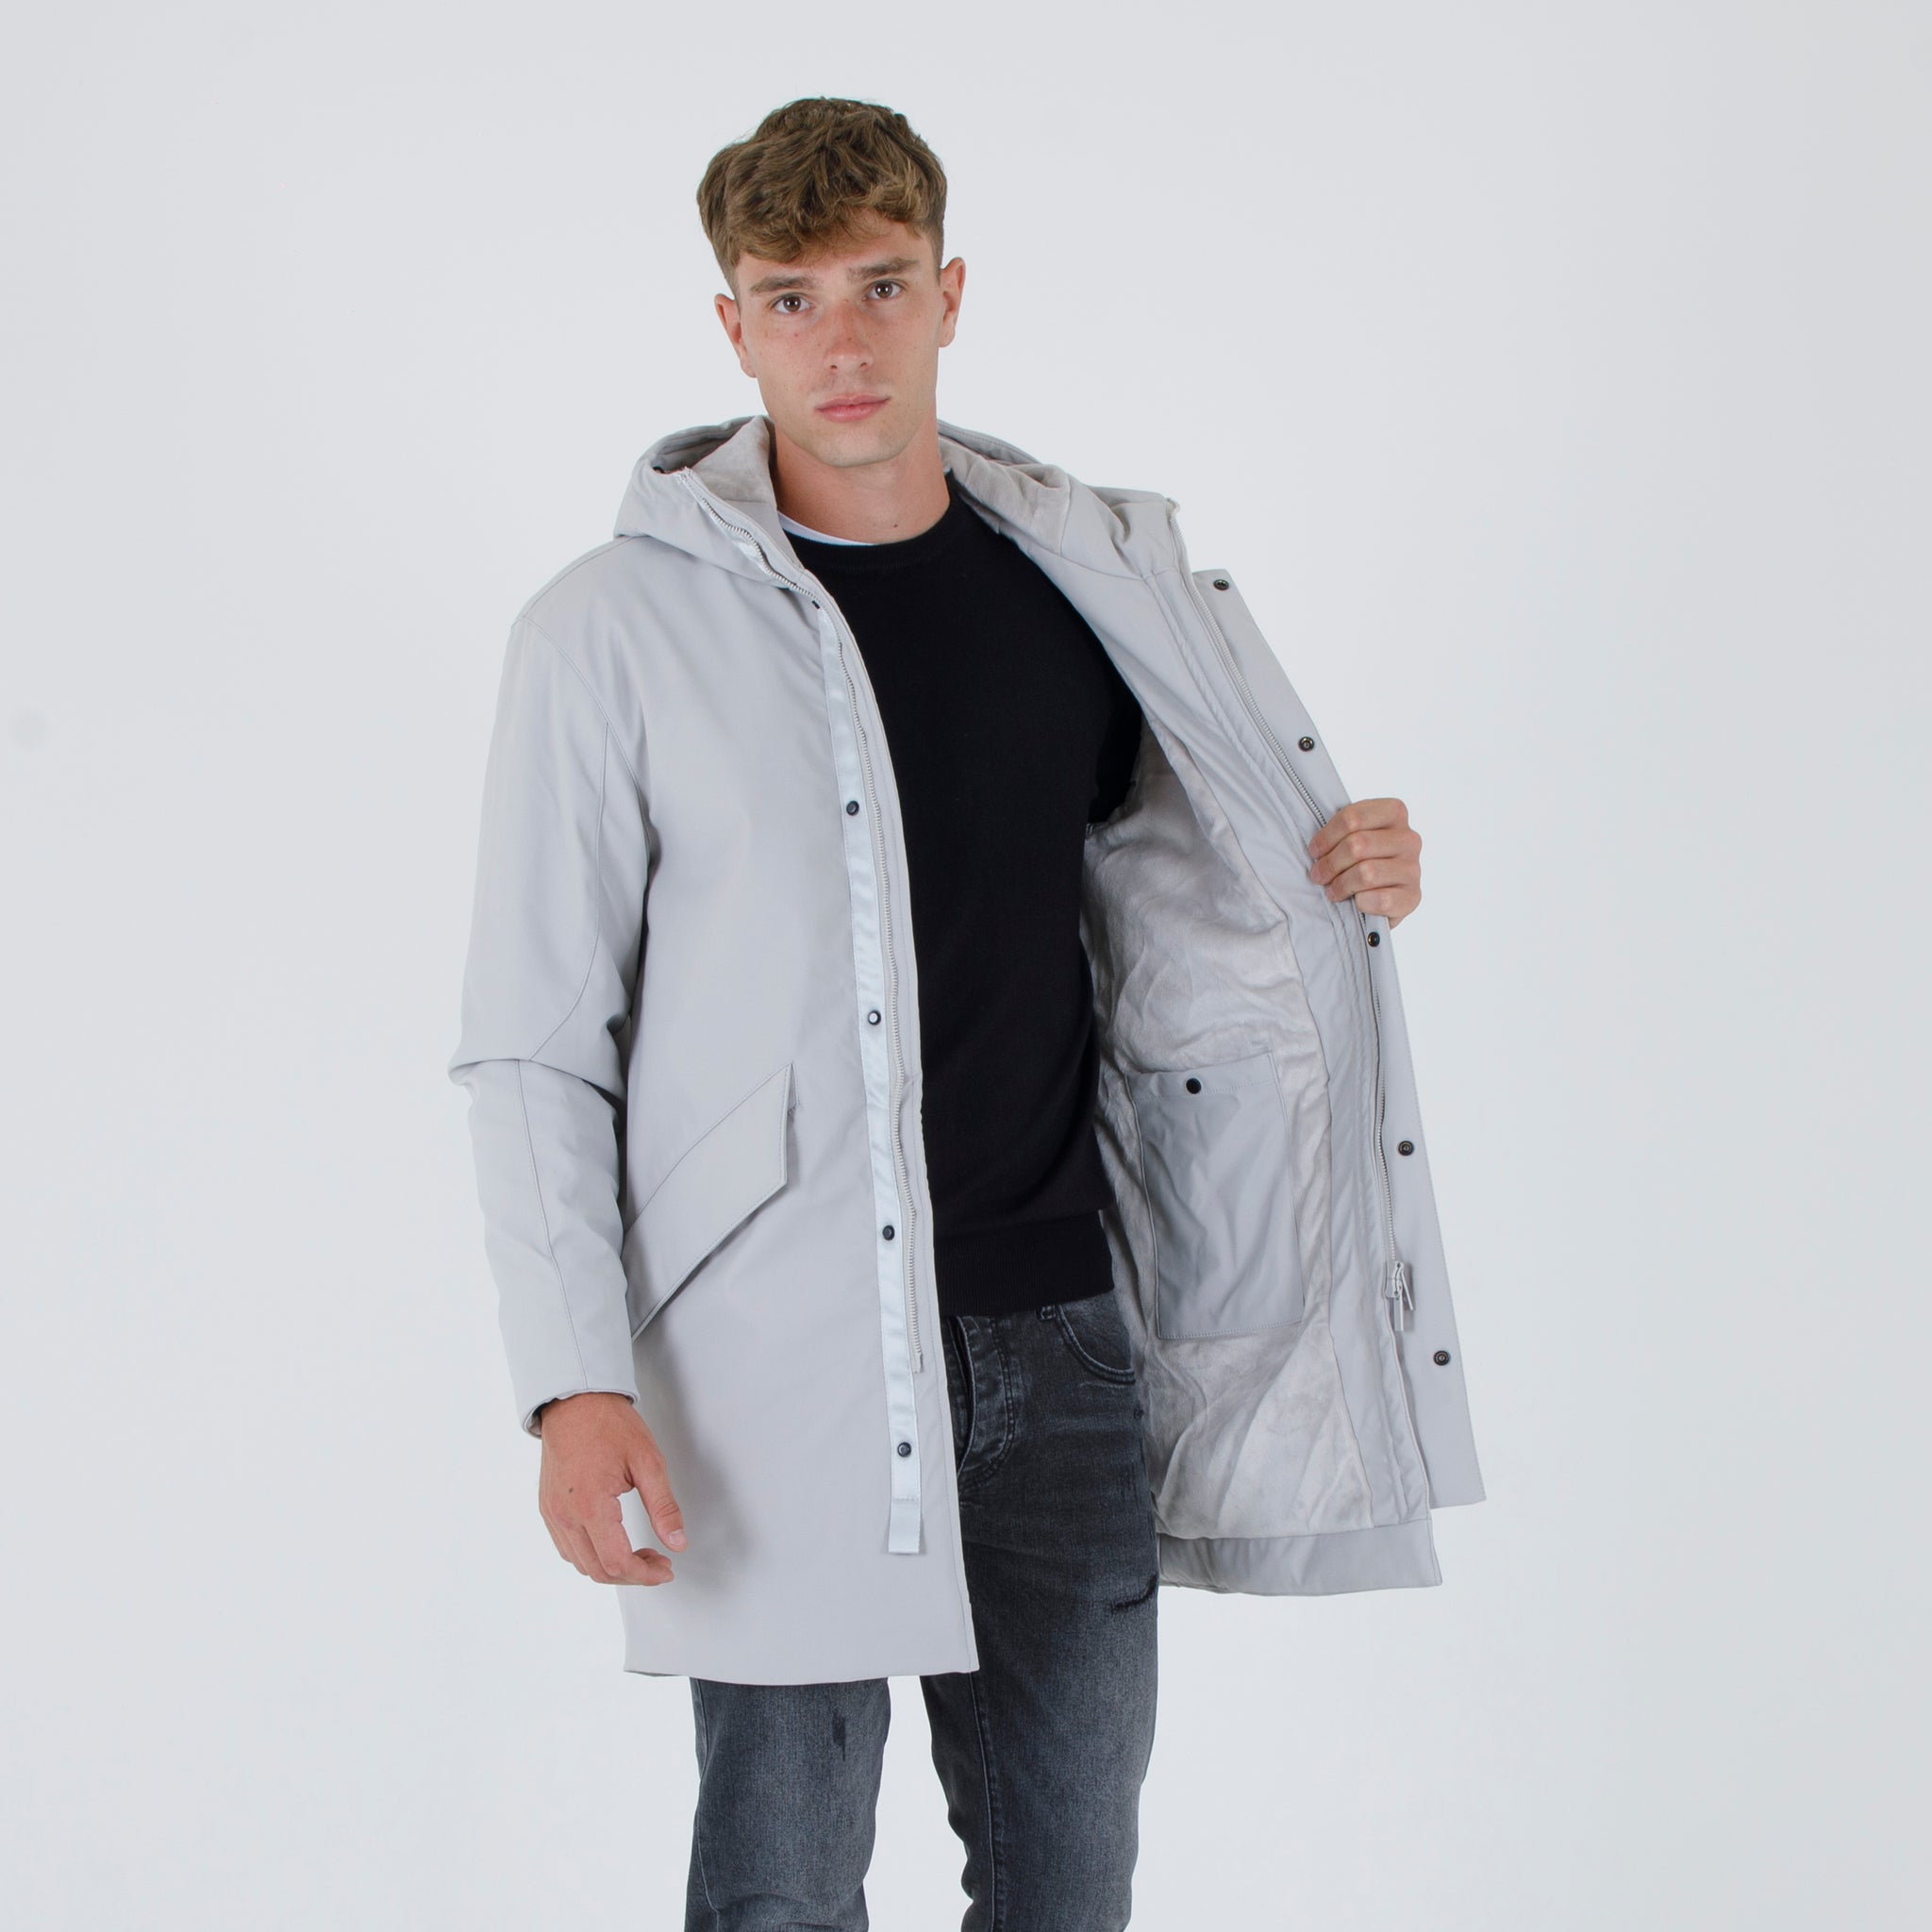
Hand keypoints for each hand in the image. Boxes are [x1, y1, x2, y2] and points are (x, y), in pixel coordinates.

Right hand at [535, 1391, 685, 1585]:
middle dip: (632, 1575)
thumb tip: (678, 1542)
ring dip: (611, 1569)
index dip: (645, 1575)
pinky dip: (591, 1555)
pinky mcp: (548, 1508)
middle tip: (658, 1562)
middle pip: (598, 1570)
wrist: (575, 1401)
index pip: (617, 1562)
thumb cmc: (609, 1423)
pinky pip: (567, 1548)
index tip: (665, 1569)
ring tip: (639, 1554)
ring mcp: (552, 1513)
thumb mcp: (648, 1462)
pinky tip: (612, 1543)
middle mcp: (565, 1515)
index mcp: (591, 1505)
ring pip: (580, 1564)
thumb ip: (664, 1507)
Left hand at [1307, 798, 1422, 928]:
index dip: (1327, 837)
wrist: (1383, 895)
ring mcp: (1413, 868)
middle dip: (1330, 863)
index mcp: (1394, 813)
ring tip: (1332, 890)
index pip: (1352, 818)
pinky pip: (1380, 899)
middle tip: (1318, 875)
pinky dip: (1362, 903)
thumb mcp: (1352, 836)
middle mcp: (1409, 838)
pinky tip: (1356, 902)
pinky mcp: (1413, 896)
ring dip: (1341, 885)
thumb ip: (1341, 833)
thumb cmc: (1362, 859)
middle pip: (1357, 845)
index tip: (1315, 851)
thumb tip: (1316, 848)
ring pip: (1367, 873)